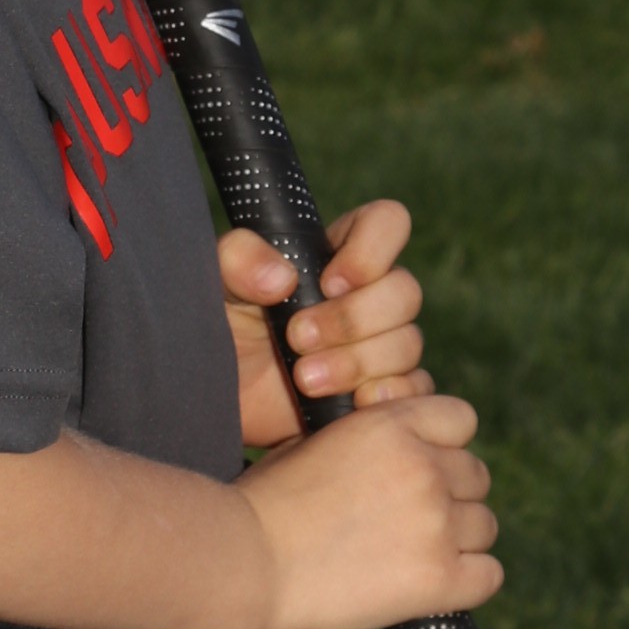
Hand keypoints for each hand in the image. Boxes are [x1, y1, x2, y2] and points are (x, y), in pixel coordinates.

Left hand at [219, 197, 428, 444]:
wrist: (215, 399)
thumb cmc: (216, 329)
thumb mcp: (214, 284)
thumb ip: (238, 260)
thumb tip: (283, 278)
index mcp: (333, 255)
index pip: (386, 224)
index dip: (372, 249)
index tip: (328, 282)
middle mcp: (366, 296)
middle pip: (404, 292)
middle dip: (352, 319)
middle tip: (297, 339)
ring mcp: (379, 345)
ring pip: (407, 343)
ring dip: (357, 362)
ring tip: (304, 380)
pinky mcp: (381, 391)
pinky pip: (414, 389)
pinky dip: (387, 396)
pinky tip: (351, 404)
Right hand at [237, 387, 500, 628]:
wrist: (245, 561)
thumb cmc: (265, 505)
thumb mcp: (315, 443)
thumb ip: (368, 441)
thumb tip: (397, 454)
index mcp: (392, 424)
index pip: (460, 419)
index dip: (443, 446)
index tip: (420, 469)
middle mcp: (423, 466)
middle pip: (476, 476)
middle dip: (450, 497)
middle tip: (410, 524)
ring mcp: (436, 522)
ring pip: (484, 526)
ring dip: (458, 541)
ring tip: (413, 558)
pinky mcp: (439, 578)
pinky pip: (489, 575)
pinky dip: (465, 583)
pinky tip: (432, 588)